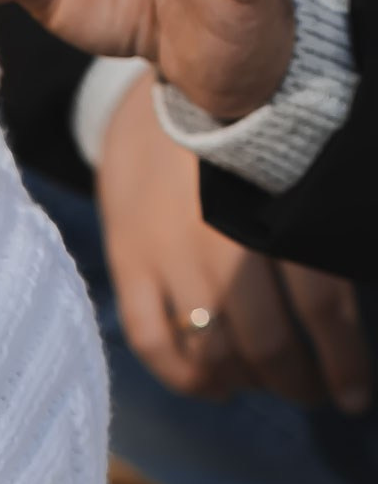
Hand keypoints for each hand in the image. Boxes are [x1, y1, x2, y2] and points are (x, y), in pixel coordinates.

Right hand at [99, 72, 370, 409]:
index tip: (356, 398)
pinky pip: (153, 341)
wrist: (162, 85)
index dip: (342, 361)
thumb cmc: (249, 128)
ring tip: (264, 384)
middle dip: (296, 380)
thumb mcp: (297, 163)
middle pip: (266, 340)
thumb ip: (317, 226)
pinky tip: (213, 387)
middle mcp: (222, 237)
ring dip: (246, 381)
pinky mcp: (127, 260)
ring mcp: (167, 253)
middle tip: (314, 393)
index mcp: (277, 207)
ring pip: (212, 350)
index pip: (321, 305)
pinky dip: (185, 377)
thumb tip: (348, 304)